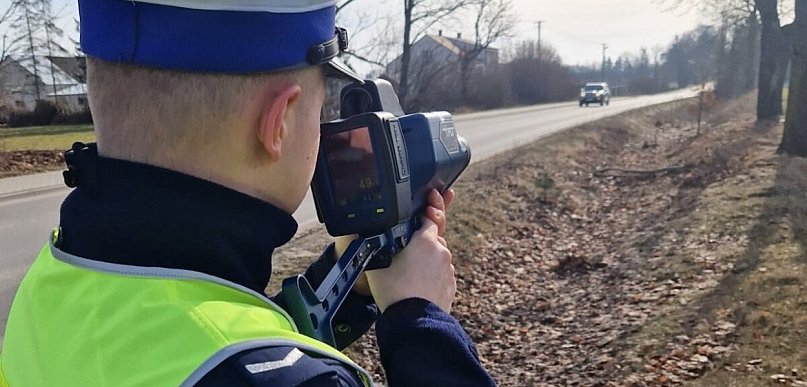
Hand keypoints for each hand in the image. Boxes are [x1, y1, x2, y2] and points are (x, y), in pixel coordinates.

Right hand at [335, 188, 454, 297]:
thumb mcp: (377, 261)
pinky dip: (431, 274)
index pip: (431, 216)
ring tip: (409, 271)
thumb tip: (356, 229)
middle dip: (423, 239)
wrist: (412, 322)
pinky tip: (417, 283)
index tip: (431, 197)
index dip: (429, 207)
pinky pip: (440, 273)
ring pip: (437, 256)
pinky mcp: (450, 286)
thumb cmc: (393, 290)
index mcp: (426, 240)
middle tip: (407, 248)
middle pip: (434, 237)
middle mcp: (441, 251)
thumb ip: (373, 241)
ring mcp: (448, 269)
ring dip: (427, 259)